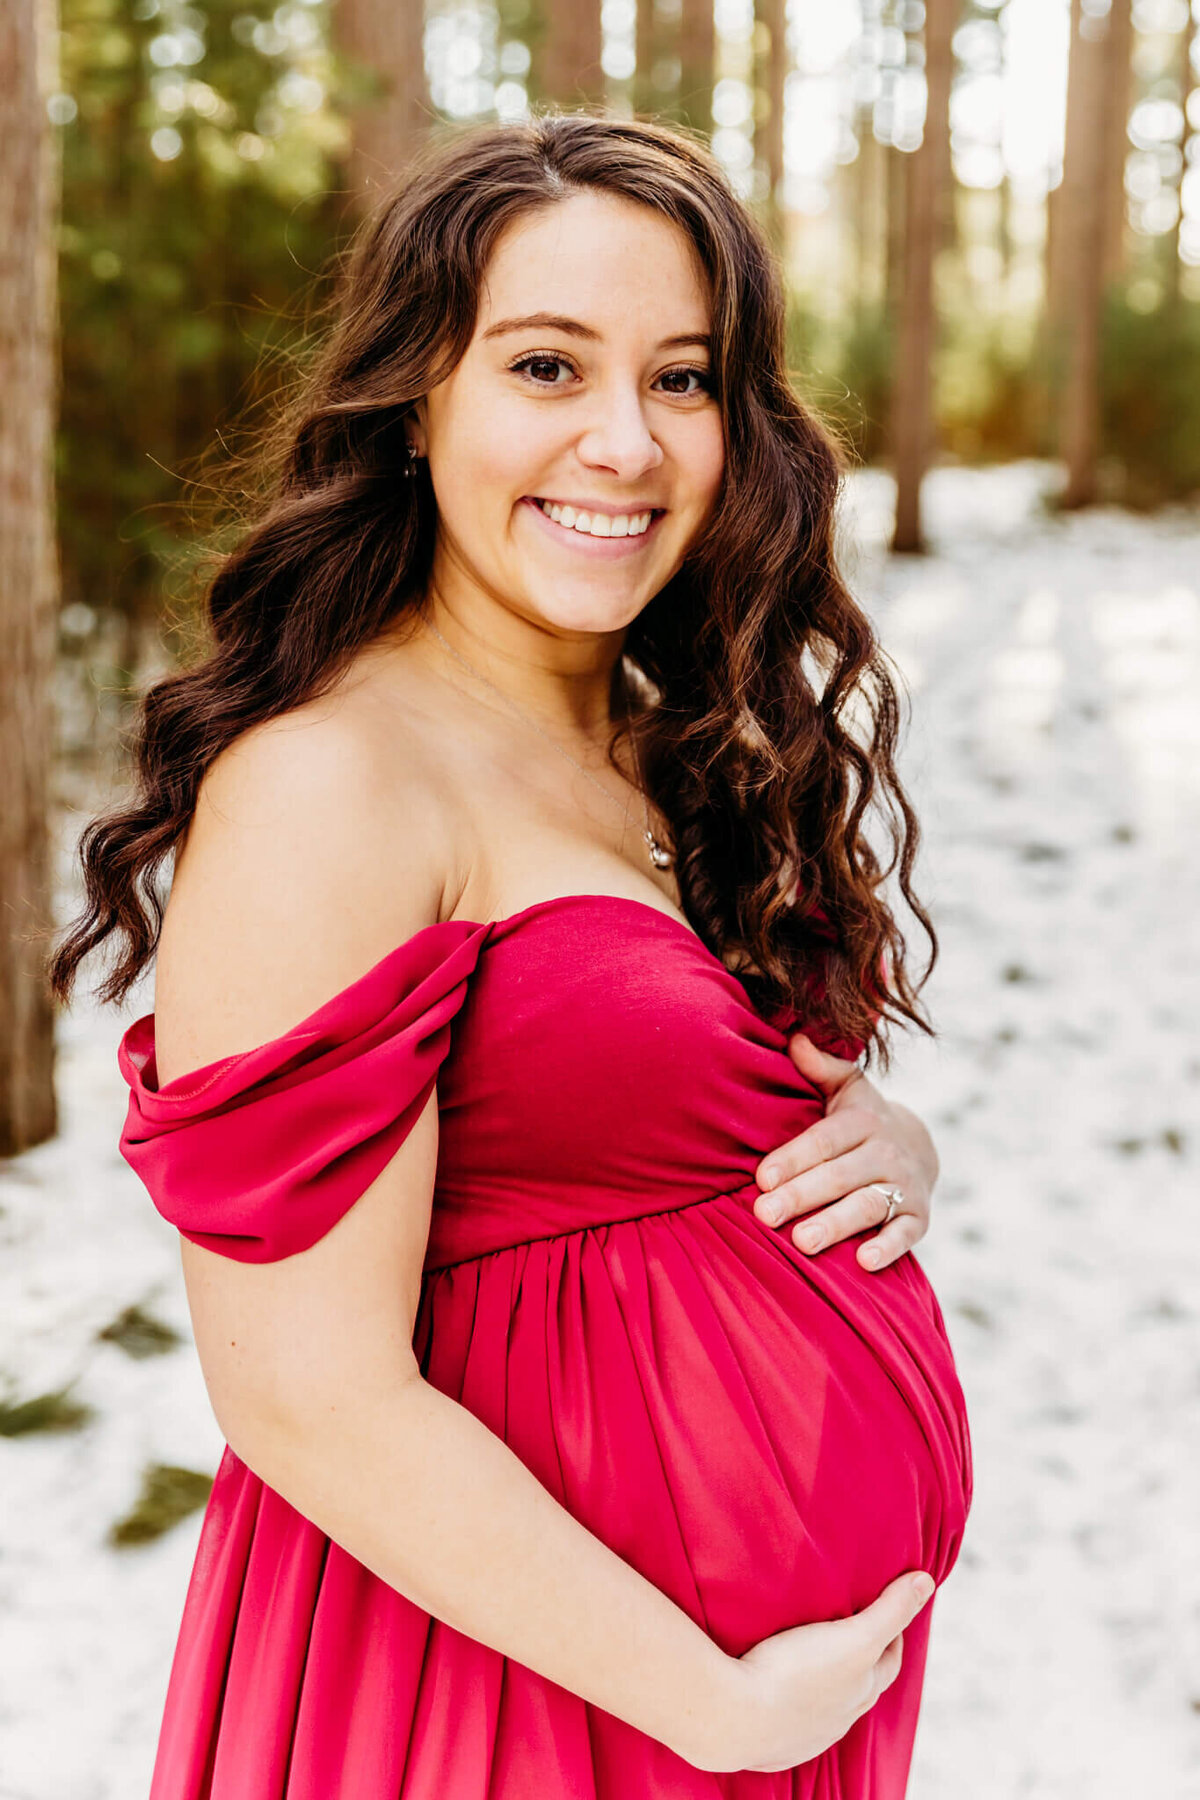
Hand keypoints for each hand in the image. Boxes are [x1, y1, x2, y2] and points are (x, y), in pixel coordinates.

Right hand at [681, 1570, 935, 1773]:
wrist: (736, 1719)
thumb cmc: (796, 1673)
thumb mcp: (853, 1637)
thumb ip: (889, 1610)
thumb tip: (926, 1581)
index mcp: (861, 1691)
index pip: (889, 1661)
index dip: (893, 1634)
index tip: (888, 1614)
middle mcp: (840, 1718)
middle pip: (863, 1687)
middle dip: (865, 1661)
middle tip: (856, 1632)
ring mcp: (806, 1735)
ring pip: (829, 1709)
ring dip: (829, 1687)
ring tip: (816, 1660)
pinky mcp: (773, 1745)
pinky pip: (793, 1725)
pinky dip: (796, 1708)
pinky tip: (782, 1697)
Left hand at [753, 1034, 938, 1272]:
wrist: (918, 1147)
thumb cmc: (860, 1120)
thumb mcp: (846, 1088)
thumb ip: (820, 1067)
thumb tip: (795, 1038)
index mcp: (863, 1120)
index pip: (823, 1140)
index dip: (792, 1159)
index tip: (760, 1178)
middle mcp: (886, 1152)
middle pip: (839, 1175)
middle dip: (801, 1196)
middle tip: (765, 1215)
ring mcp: (905, 1186)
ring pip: (868, 1205)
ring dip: (836, 1224)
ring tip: (802, 1242)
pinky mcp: (920, 1218)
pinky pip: (905, 1234)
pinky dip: (887, 1248)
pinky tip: (862, 1262)